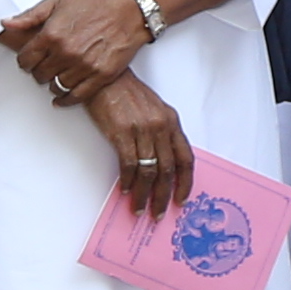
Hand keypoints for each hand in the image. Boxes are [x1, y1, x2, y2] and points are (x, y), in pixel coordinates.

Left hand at [0, 0, 156, 102]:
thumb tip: (7, 24)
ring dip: (53, 83)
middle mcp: (65, 52)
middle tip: (44, 66)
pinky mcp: (99, 76)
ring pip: (56, 87)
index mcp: (51, 35)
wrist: (126, 11)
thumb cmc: (93, 6)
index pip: (25, 60)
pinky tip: (62, 97)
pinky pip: (75, 96)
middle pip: (39, 75)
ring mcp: (83, 66)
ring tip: (56, 76)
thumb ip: (29, 16)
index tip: (29, 60)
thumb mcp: (56, 3)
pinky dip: (66, 100)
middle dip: (39, 71)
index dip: (25, 61)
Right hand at [84, 68, 190, 214]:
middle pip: (168, 170)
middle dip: (164, 196)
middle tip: (159, 212)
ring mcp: (142, 129)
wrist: (105, 77)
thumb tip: (161, 163)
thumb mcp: (153, 109)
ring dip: (144, 194)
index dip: (185, 182)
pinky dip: (127, 181)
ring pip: (149, 171)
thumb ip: (161, 133)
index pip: (185, 158)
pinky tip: (125, 190)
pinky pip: (128, 164)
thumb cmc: (127, 93)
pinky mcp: (121, 132)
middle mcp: (160, 126)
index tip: (181, 199)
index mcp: (171, 121)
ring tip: (139, 208)